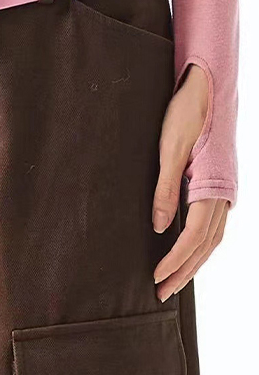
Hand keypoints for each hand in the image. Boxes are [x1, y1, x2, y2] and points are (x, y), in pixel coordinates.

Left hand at [152, 63, 228, 300]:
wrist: (208, 86)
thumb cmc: (188, 112)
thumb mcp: (171, 147)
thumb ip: (166, 188)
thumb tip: (159, 227)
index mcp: (213, 187)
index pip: (194, 237)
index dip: (175, 261)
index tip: (156, 278)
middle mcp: (224, 193)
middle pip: (205, 245)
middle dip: (184, 271)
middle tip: (162, 294)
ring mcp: (224, 189)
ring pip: (211, 237)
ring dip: (192, 261)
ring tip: (172, 279)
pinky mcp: (219, 182)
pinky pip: (212, 223)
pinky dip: (200, 242)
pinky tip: (186, 247)